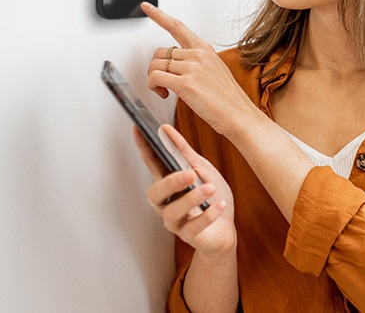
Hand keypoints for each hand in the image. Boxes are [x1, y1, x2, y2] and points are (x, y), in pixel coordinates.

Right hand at [134, 124, 235, 255]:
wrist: (226, 228)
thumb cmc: (212, 196)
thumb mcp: (202, 169)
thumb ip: (184, 152)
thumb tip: (166, 129)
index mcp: (168, 183)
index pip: (151, 164)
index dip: (143, 148)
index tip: (138, 129)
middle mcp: (166, 203)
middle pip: (155, 194)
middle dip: (171, 182)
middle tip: (190, 174)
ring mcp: (176, 221)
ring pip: (173, 212)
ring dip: (192, 198)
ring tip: (209, 188)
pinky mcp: (189, 236)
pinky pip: (194, 227)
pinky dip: (208, 215)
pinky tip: (219, 205)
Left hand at [141, 2, 258, 133]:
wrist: (239, 115)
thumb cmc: (228, 98)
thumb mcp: (215, 70)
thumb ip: (197, 62)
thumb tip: (178, 63)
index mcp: (204, 50)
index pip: (177, 27)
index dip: (159, 16)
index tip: (147, 7)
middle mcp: (198, 55)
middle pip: (160, 53)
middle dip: (156, 68)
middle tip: (163, 83)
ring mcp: (192, 68)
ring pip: (156, 66)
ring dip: (154, 80)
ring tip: (165, 91)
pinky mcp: (186, 84)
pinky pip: (155, 78)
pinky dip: (154, 87)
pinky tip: (165, 94)